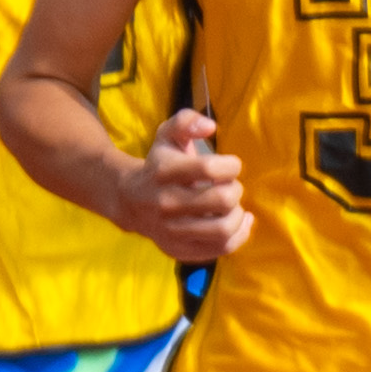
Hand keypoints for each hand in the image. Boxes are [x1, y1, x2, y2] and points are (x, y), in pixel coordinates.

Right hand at [116, 110, 253, 263]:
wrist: (130, 201)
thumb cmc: (159, 164)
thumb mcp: (166, 135)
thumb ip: (186, 121)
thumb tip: (210, 127)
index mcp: (164, 171)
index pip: (210, 168)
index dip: (231, 165)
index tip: (231, 165)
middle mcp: (166, 203)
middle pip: (222, 200)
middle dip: (236, 189)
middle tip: (231, 186)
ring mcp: (172, 230)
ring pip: (224, 229)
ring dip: (239, 214)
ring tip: (233, 206)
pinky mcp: (180, 249)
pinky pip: (221, 249)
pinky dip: (239, 235)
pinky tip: (240, 221)